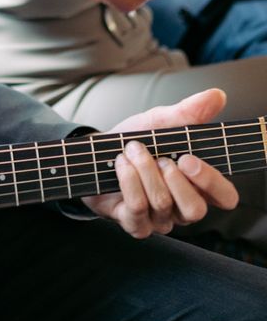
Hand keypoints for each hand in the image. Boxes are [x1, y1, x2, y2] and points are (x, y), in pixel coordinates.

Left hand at [82, 89, 238, 237]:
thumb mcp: (160, 123)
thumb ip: (188, 112)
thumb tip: (217, 95)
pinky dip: (127, 179)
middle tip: (158, 156)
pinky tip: (120, 163)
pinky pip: (137, 208)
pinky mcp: (135, 224)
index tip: (188, 158)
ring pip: (163, 204)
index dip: (211, 181)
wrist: (94, 153)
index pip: (225, 197)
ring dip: (144, 170)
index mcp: (197, 186)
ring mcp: (158, 219)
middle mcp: (182, 208)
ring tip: (132, 150)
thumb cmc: (134, 141)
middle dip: (173, 179)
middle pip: (195, 209)